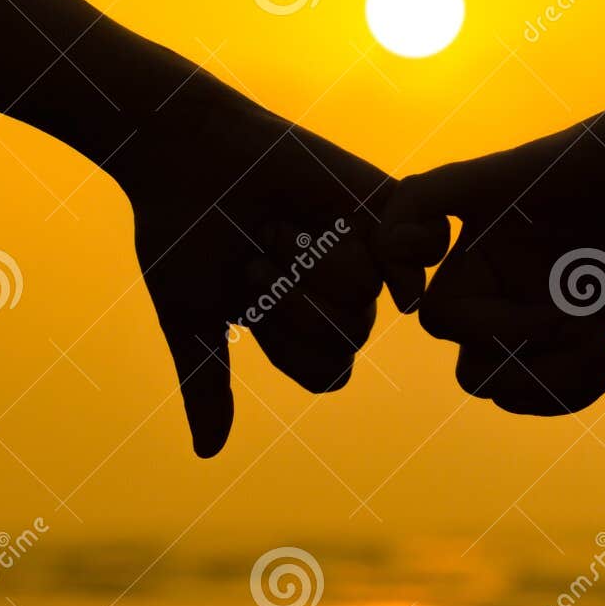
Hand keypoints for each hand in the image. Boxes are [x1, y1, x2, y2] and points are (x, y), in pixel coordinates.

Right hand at [109, 61, 446, 456]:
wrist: (187, 150)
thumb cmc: (182, 235)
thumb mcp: (191, 319)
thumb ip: (208, 385)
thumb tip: (208, 455)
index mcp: (302, 327)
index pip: (326, 373)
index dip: (286, 344)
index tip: (242, 303)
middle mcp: (340, 296)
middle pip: (349, 338)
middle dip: (290, 298)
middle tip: (256, 252)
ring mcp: (365, 251)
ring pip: (367, 297)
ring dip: (308, 260)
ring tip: (282, 223)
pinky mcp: (382, 204)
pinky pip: (421, 247)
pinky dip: (406, 245)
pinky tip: (364, 231)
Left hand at [386, 80, 604, 500]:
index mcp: (545, 314)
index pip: (500, 386)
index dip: (548, 397)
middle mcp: (511, 277)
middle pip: (465, 361)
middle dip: (532, 373)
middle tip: (600, 337)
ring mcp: (496, 233)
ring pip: (439, 313)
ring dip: (507, 332)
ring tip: (578, 313)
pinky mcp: (494, 183)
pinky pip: (410, 207)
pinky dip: (399, 240)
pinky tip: (435, 256)